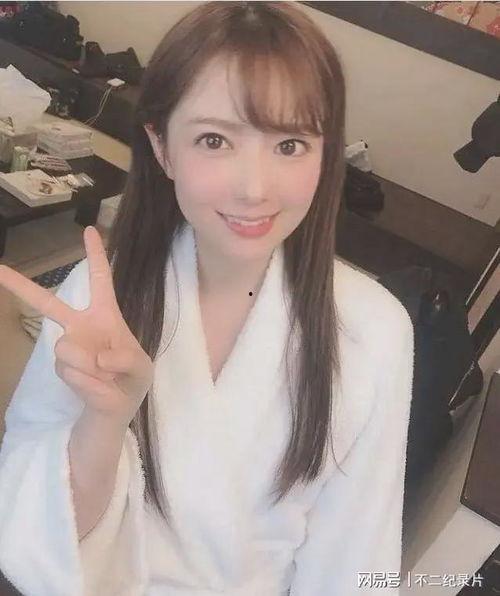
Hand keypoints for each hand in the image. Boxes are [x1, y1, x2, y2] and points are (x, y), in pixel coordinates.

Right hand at [0, 226, 153, 425]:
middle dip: (20, 285)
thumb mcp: (141, 367)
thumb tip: (98, 356)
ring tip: (105, 375)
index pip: (101, 280)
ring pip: (66, 348)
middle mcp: (81, 326)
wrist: (118, 406)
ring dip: (90, 365)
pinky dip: (89, 380)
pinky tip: (98, 384)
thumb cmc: (132, 378)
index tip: (91, 230)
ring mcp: (69, 346)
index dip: (96, 255)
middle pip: (47, 303)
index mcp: (105, 315)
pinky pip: (71, 370)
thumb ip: (126, 359)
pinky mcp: (63, 367)